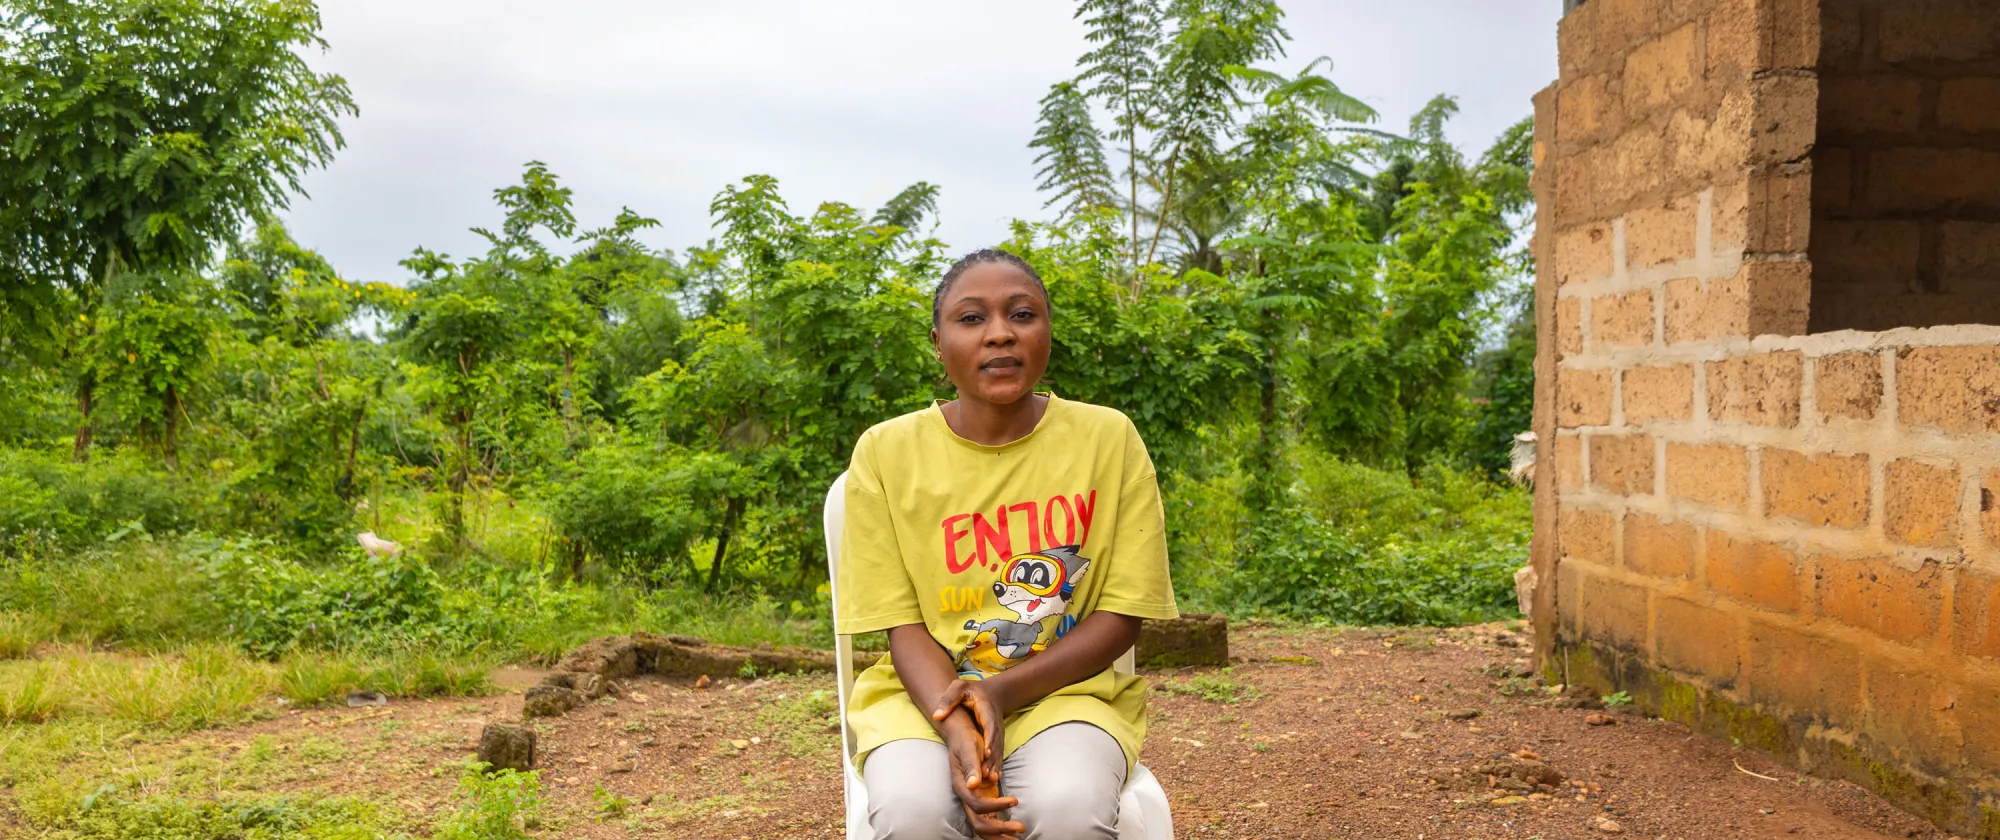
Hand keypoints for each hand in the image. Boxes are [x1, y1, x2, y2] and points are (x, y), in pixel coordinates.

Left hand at [929, 679, 1010, 781]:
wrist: (994, 693)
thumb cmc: (972, 691)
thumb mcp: (959, 688)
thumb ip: (948, 700)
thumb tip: (936, 716)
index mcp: (986, 711)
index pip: (989, 726)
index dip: (988, 740)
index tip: (985, 752)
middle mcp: (995, 725)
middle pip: (995, 743)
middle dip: (992, 758)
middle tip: (986, 773)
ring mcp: (998, 734)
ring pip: (998, 751)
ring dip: (995, 765)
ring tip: (991, 779)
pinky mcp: (998, 741)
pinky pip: (998, 754)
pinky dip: (997, 766)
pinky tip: (995, 779)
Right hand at [940, 712, 1022, 837]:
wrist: (961, 737)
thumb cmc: (966, 740)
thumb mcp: (969, 750)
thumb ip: (971, 767)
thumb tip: (974, 785)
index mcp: (961, 787)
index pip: (976, 805)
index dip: (996, 806)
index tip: (1014, 800)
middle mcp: (967, 797)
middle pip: (979, 824)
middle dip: (999, 830)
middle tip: (1021, 828)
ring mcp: (974, 800)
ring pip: (983, 827)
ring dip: (1000, 835)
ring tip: (1018, 839)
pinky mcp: (982, 799)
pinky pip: (990, 820)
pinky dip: (1001, 828)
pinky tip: (1014, 832)